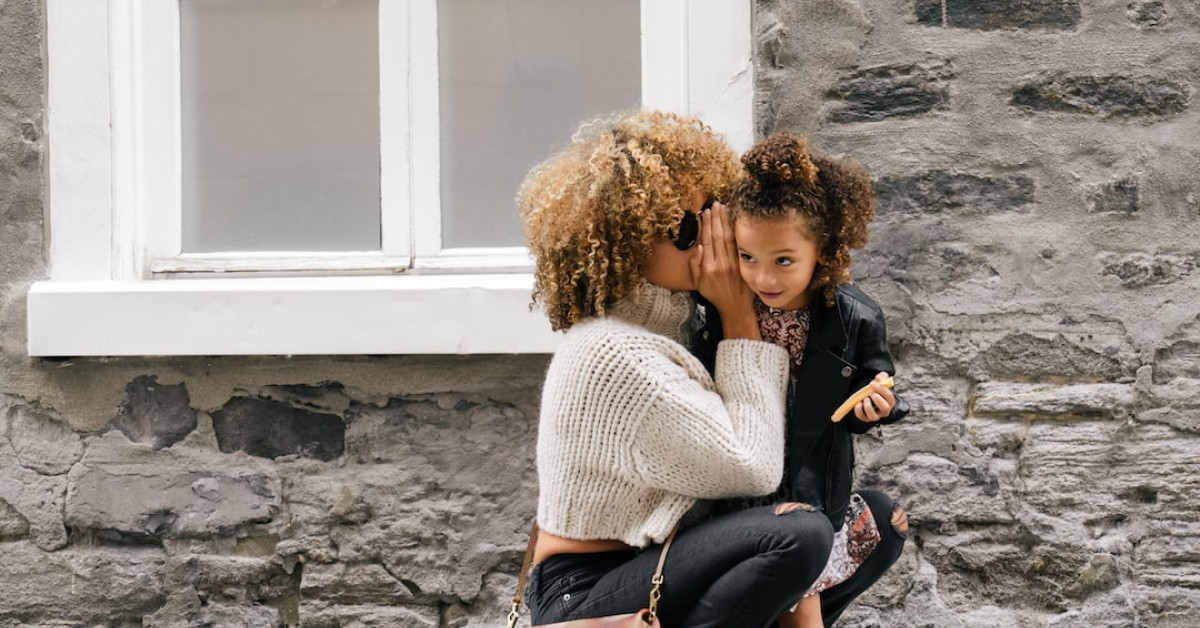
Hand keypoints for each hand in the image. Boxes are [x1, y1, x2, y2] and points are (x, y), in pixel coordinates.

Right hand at [692, 203, 758, 338]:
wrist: (735, 307)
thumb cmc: (715, 295)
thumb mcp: (698, 284)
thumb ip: (695, 265)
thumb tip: (699, 247)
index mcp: (708, 268)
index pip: (706, 240)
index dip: (705, 225)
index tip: (704, 212)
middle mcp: (721, 264)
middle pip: (717, 235)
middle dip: (716, 218)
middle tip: (715, 204)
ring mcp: (734, 263)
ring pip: (728, 237)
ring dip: (726, 221)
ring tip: (724, 208)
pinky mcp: (743, 264)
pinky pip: (739, 244)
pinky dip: (736, 231)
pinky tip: (735, 221)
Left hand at [853, 372, 895, 422]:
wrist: (869, 395)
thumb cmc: (877, 389)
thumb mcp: (881, 381)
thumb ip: (882, 377)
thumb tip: (879, 378)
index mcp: (890, 401)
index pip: (889, 396)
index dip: (881, 389)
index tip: (872, 383)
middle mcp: (884, 410)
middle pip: (885, 408)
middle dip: (878, 400)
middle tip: (871, 393)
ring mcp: (876, 415)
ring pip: (874, 416)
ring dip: (868, 407)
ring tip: (865, 398)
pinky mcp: (866, 418)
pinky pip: (863, 417)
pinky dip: (859, 411)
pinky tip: (858, 403)